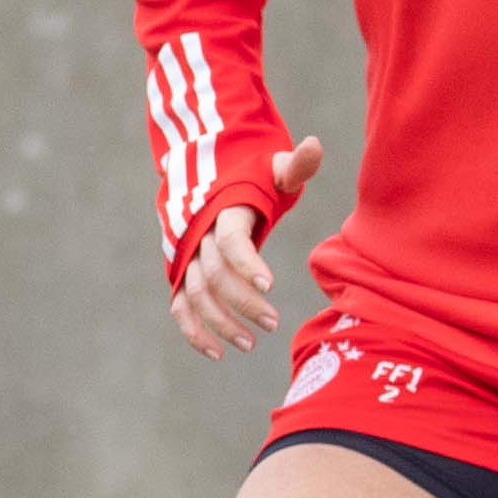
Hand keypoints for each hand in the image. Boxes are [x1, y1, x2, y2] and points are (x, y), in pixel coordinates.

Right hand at [168, 138, 325, 357]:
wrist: (208, 175)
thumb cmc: (252, 176)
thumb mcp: (273, 168)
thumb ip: (295, 164)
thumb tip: (316, 144)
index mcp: (224, 210)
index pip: (230, 240)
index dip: (247, 263)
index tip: (270, 285)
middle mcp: (199, 234)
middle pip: (215, 275)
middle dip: (242, 301)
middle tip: (273, 323)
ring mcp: (186, 255)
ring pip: (196, 295)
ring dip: (219, 323)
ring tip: (250, 343)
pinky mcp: (180, 272)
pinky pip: (180, 305)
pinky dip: (192, 330)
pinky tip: (215, 352)